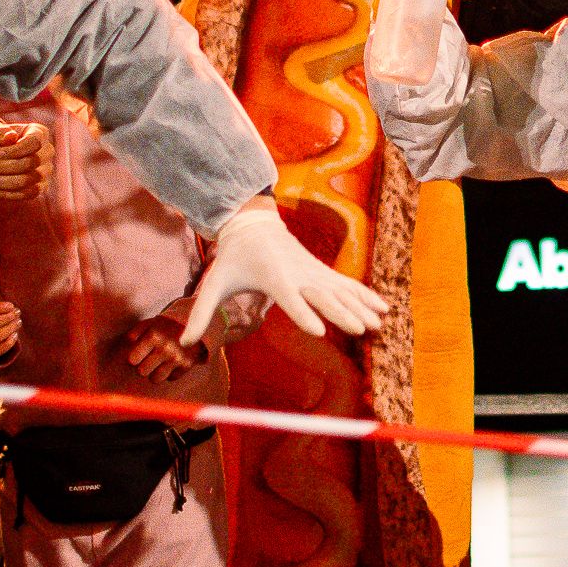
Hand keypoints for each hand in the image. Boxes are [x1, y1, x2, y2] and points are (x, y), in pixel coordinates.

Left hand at [0, 121, 52, 201]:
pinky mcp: (40, 187)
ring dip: (2, 182)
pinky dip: (6, 193)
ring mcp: (46, 171)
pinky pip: (26, 194)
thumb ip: (0, 132)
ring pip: (26, 181)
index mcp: (39, 133)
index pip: (35, 143)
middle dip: (4, 167)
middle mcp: (47, 153)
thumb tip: (10, 137)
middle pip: (30, 163)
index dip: (16, 150)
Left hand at [120, 317, 202, 384]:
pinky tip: (172, 362)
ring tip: (159, 362)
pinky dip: (170, 372)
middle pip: (142, 372)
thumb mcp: (149, 324)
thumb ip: (134, 333)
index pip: (133, 360)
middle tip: (150, 358)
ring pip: (155, 379)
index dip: (135, 358)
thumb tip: (128, 343)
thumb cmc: (165, 326)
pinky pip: (171, 378)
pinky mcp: (187, 365)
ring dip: (155, 372)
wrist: (194, 324)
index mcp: (154, 336)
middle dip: (144, 366)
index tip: (139, 354)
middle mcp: (166, 348)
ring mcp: (177, 357)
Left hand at [186, 201, 387, 346]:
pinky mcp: (321, 271)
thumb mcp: (214, 282)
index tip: (318, 331)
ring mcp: (313, 271)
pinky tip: (383, 309)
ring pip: (341, 290)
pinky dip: (366, 296)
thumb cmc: (232, 257)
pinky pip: (347, 285)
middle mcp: (298, 274)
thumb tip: (184, 342)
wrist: (253, 224)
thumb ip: (200, 313)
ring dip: (361, 306)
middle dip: (343, 313)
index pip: (290, 300)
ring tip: (378, 324)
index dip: (304, 314)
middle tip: (361, 330)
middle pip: (324, 296)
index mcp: (274, 278)